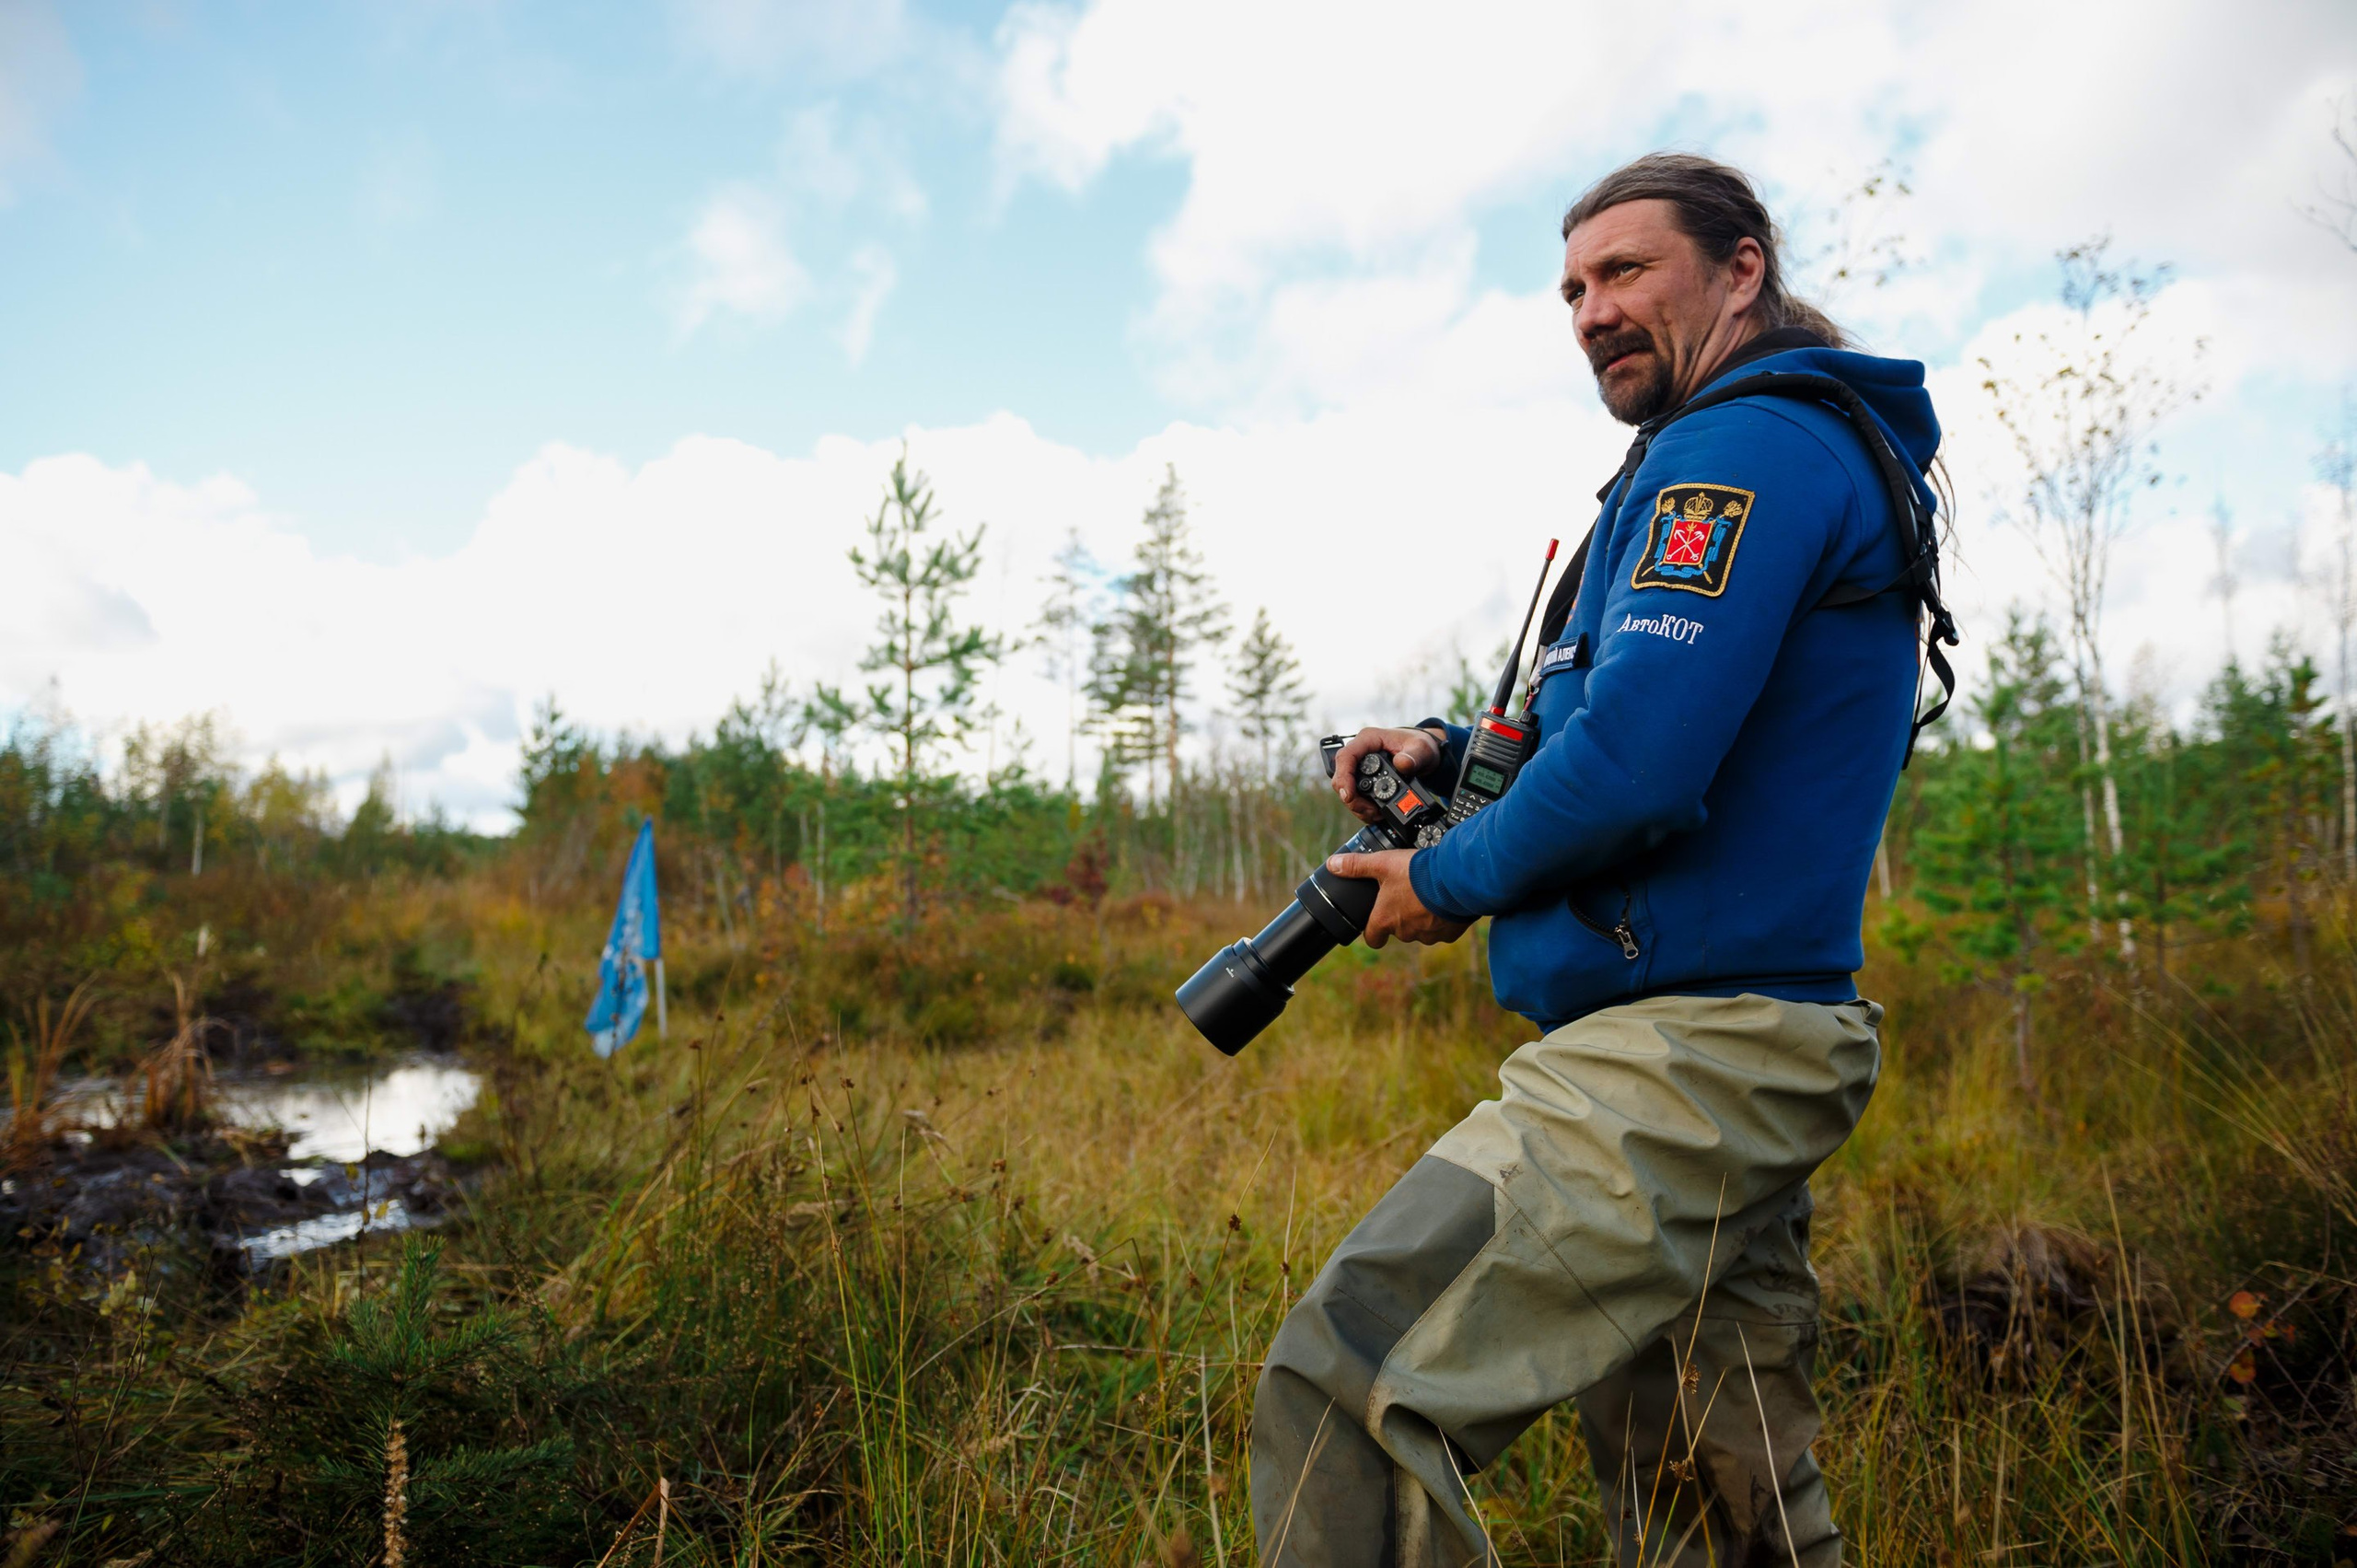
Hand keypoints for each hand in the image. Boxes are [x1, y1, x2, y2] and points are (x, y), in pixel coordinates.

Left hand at [1323, 848, 1470, 948]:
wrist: (1455, 879)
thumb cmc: (1417, 873)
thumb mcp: (1382, 863)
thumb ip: (1356, 865)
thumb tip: (1332, 864)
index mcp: (1385, 919)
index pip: (1372, 939)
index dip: (1372, 932)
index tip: (1374, 924)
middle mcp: (1405, 932)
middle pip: (1398, 930)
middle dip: (1401, 916)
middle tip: (1406, 894)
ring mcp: (1428, 935)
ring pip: (1421, 930)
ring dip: (1422, 917)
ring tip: (1427, 895)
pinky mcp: (1449, 933)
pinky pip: (1443, 929)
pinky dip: (1442, 918)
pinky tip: (1444, 901)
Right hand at [1332, 726, 1447, 823]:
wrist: (1423, 755)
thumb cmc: (1420, 746)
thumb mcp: (1421, 749)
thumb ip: (1414, 756)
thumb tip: (1402, 764)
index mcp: (1369, 740)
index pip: (1346, 756)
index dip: (1343, 777)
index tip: (1349, 795)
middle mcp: (1360, 753)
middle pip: (1342, 777)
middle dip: (1352, 798)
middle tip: (1370, 811)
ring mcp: (1360, 767)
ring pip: (1347, 790)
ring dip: (1358, 806)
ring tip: (1377, 814)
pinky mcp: (1363, 780)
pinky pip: (1356, 796)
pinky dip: (1364, 808)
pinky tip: (1377, 813)